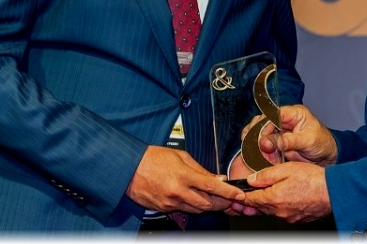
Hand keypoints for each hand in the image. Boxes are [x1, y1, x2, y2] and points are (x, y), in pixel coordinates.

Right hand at [125, 145, 244, 213]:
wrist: (128, 168)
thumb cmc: (152, 158)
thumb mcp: (180, 156)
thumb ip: (200, 169)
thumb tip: (216, 178)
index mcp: (183, 175)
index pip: (212, 186)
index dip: (229, 192)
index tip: (239, 194)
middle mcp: (177, 192)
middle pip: (208, 203)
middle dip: (223, 203)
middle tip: (231, 200)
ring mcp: (170, 203)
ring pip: (197, 210)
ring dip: (209, 206)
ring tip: (217, 200)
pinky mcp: (164, 209)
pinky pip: (184, 210)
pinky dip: (193, 206)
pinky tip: (197, 200)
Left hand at [242, 162, 331, 222]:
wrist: (333, 192)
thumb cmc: (312, 178)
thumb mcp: (286, 169)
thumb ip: (266, 175)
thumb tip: (251, 180)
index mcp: (273, 198)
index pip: (251, 200)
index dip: (242, 197)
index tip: (235, 196)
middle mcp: (279, 211)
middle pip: (259, 208)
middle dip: (250, 204)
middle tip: (238, 204)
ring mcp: (289, 217)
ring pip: (271, 212)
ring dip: (264, 207)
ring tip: (255, 203)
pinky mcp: (298, 219)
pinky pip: (283, 214)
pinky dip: (278, 208)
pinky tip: (279, 202)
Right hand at [263, 104, 337, 165]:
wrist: (327, 156)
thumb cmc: (322, 143)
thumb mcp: (308, 140)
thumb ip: (290, 140)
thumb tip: (272, 142)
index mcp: (293, 113)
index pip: (274, 114)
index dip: (266, 125)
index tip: (262, 138)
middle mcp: (284, 120)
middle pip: (264, 124)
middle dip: (262, 138)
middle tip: (264, 150)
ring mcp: (279, 132)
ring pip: (262, 136)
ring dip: (263, 148)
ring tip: (269, 157)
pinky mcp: (277, 143)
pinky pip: (266, 147)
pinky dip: (266, 154)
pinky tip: (271, 160)